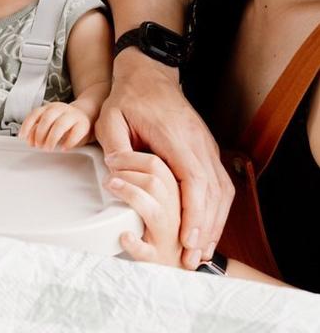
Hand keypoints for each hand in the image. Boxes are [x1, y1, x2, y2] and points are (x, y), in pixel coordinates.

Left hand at [19, 101, 92, 150]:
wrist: (87, 116)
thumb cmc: (64, 123)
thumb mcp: (49, 124)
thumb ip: (38, 130)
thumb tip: (29, 140)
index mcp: (49, 108)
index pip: (35, 114)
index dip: (27, 126)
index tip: (23, 137)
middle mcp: (60, 109)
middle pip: (47, 118)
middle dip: (40, 133)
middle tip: (38, 145)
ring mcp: (72, 115)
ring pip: (60, 124)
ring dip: (52, 138)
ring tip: (48, 148)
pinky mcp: (83, 124)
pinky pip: (76, 132)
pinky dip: (68, 142)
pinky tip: (64, 148)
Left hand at [95, 49, 233, 266]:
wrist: (149, 74)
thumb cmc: (128, 98)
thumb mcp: (110, 118)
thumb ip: (115, 148)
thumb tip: (116, 177)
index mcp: (175, 136)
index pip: (193, 179)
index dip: (193, 212)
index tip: (188, 238)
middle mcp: (198, 142)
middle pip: (214, 191)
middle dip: (206, 227)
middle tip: (194, 258)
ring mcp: (206, 145)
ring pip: (222, 189)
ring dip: (214, 221)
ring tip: (202, 251)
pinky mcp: (207, 149)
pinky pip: (220, 182)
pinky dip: (217, 209)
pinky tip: (207, 228)